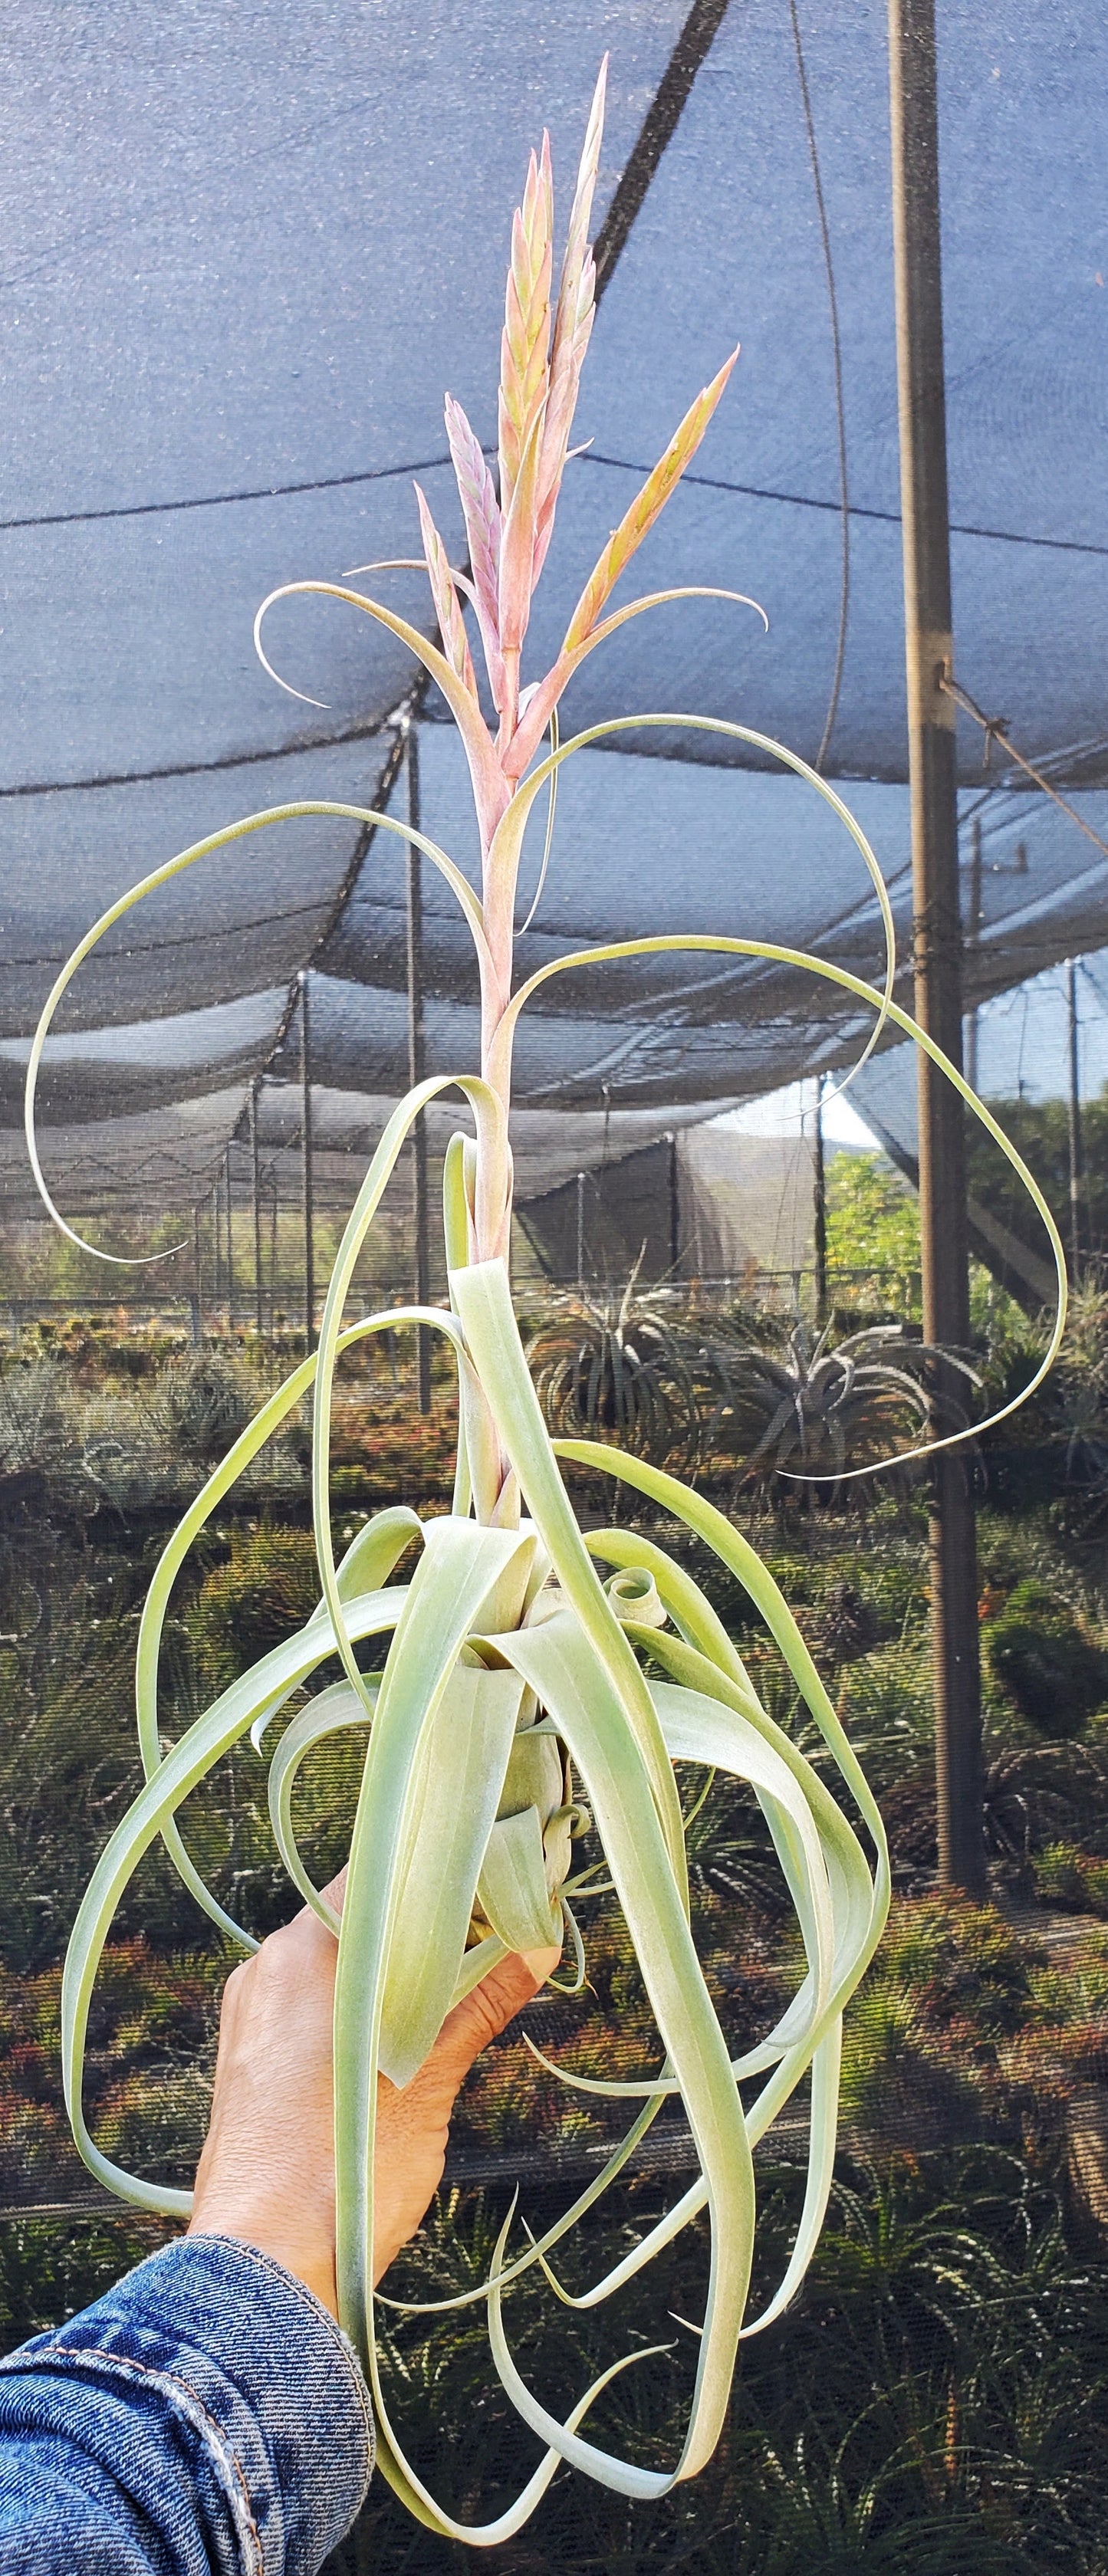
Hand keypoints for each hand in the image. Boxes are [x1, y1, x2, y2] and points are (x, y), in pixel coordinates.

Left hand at [188, 1872, 558, 2315]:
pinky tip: (406, 2043)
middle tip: (500, 1940)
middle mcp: (267, 1969)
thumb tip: (536, 1945)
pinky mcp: (249, 2063)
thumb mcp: (427, 2082)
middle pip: (362, 1918)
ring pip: (340, 1967)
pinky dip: (363, 2011)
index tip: (502, 1881)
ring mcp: (252, 2018)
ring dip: (400, 1973)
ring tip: (464, 1994)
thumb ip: (478, 2003)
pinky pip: (314, 2010)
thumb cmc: (340, 2171)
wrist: (258, 2271)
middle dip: (431, 1927)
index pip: (382, 1871)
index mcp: (304, 1952)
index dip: (444, 1869)